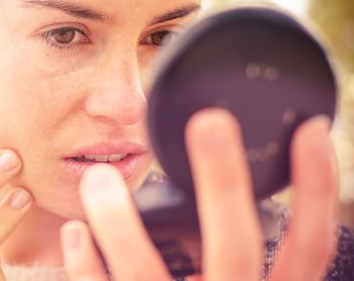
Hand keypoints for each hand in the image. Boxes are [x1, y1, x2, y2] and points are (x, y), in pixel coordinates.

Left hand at [61, 108, 336, 279]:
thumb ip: (262, 270)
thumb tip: (252, 209)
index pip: (308, 245)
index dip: (315, 188)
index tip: (309, 129)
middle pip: (236, 246)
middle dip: (224, 181)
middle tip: (207, 123)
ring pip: (150, 276)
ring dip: (120, 222)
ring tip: (97, 178)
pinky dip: (86, 268)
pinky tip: (73, 232)